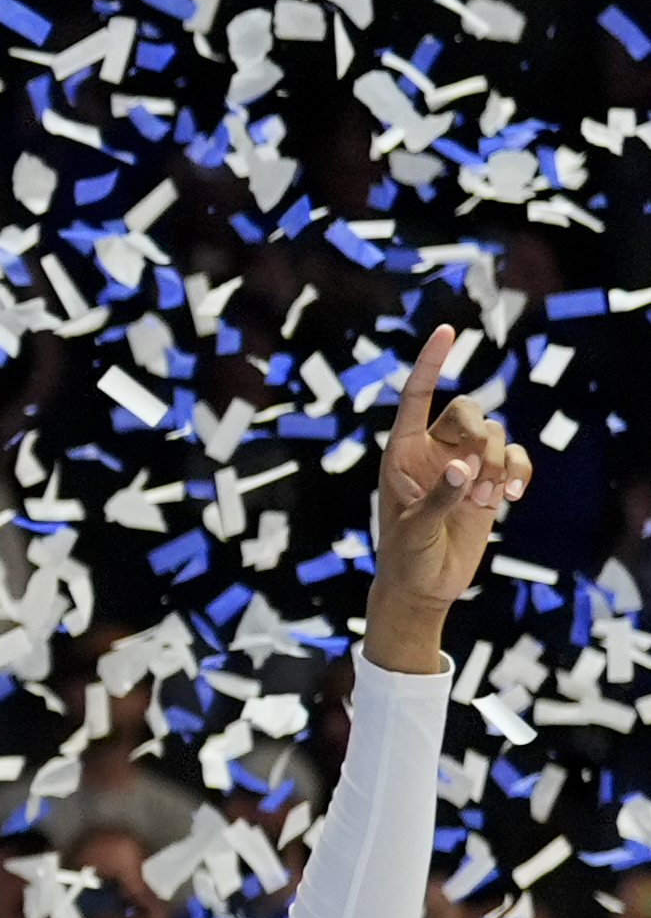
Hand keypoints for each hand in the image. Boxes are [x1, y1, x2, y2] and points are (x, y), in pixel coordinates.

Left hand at [363, 328, 530, 667]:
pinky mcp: (488, 482)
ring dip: (497, 465)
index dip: (430, 363)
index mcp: (400, 453)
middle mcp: (432, 451)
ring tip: (483, 502)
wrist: (423, 586)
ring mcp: (462, 465)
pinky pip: (514, 457)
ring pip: (495, 434)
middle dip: (479, 433)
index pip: (416, 397)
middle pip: (468, 410)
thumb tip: (464, 470)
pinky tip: (511, 498)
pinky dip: (518, 472)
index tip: (445, 331)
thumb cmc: (405, 557)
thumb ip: (438, 499)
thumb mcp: (414, 530)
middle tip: (474, 473)